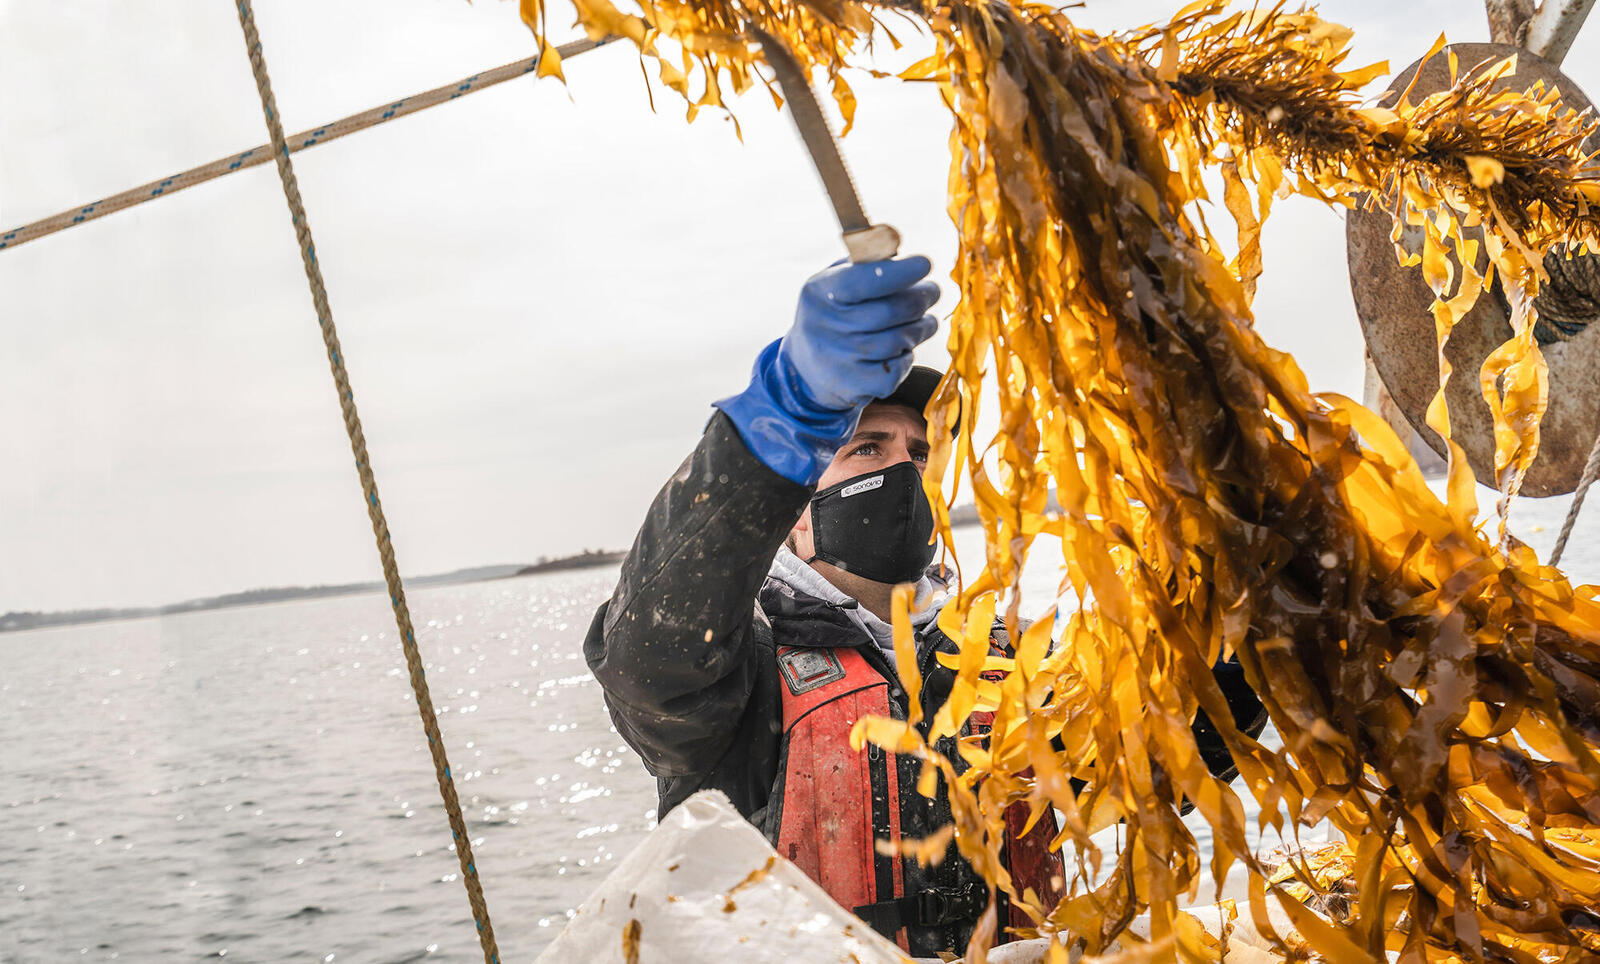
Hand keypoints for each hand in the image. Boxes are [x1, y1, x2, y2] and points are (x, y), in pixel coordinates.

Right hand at [713, 255, 941, 485]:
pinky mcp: (853, 385)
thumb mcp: (835, 283)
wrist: (806, 370)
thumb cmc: (833, 314)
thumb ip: (865, 263)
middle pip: (890, 311)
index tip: (925, 264)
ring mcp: (838, 359)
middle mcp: (825, 327)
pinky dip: (908, 357)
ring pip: (900, 339)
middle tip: (932, 292)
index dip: (899, 272)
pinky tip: (903, 349)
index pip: (863, 280)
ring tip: (925, 320)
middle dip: (921, 298)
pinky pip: (898, 368)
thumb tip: (899, 248)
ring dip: (922, 327)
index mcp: (819, 293)